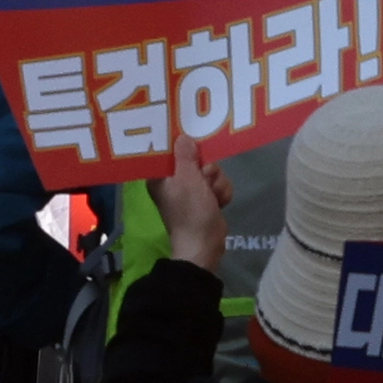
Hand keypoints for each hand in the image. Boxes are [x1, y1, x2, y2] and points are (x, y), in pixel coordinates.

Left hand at [152, 132, 229, 275]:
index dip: (184, 146)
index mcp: (161, 175)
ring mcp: (191, 190)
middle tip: (205, 180)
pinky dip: (222, 192)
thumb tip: (182, 137)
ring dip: (217, 183)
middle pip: (196, 159)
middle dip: (207, 170)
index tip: (195, 144)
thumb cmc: (191, 211)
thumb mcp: (187, 179)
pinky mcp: (205, 199)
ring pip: (211, 171)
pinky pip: (218, 184)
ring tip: (213, 197)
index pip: (171, 150)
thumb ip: (185, 155)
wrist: (205, 244)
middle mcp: (173, 180)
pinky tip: (220, 203)